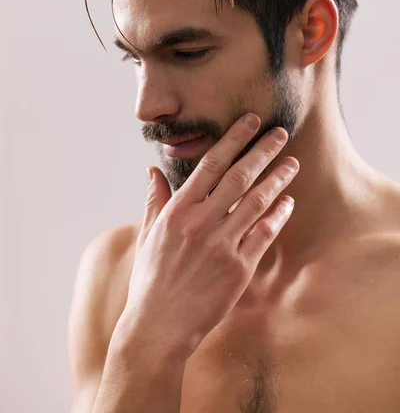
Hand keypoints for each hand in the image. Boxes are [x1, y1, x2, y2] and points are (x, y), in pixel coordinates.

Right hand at [122, 114, 298, 358]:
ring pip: (256, 202)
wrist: (160, 326)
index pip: (210, 164)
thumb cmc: (152, 278)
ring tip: (292, 163)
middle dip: (262, 151)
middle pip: (239, 177)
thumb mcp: (149, 235)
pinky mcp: (238, 269)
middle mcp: (201, 223)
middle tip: (281, 133)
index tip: (249, 121)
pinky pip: (263, 235)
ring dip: (277, 180)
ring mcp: (222, 245)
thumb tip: (152, 171)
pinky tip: (287, 202)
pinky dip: (277, 216)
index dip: (232, 139)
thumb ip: (155, 200)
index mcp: (178, 210)